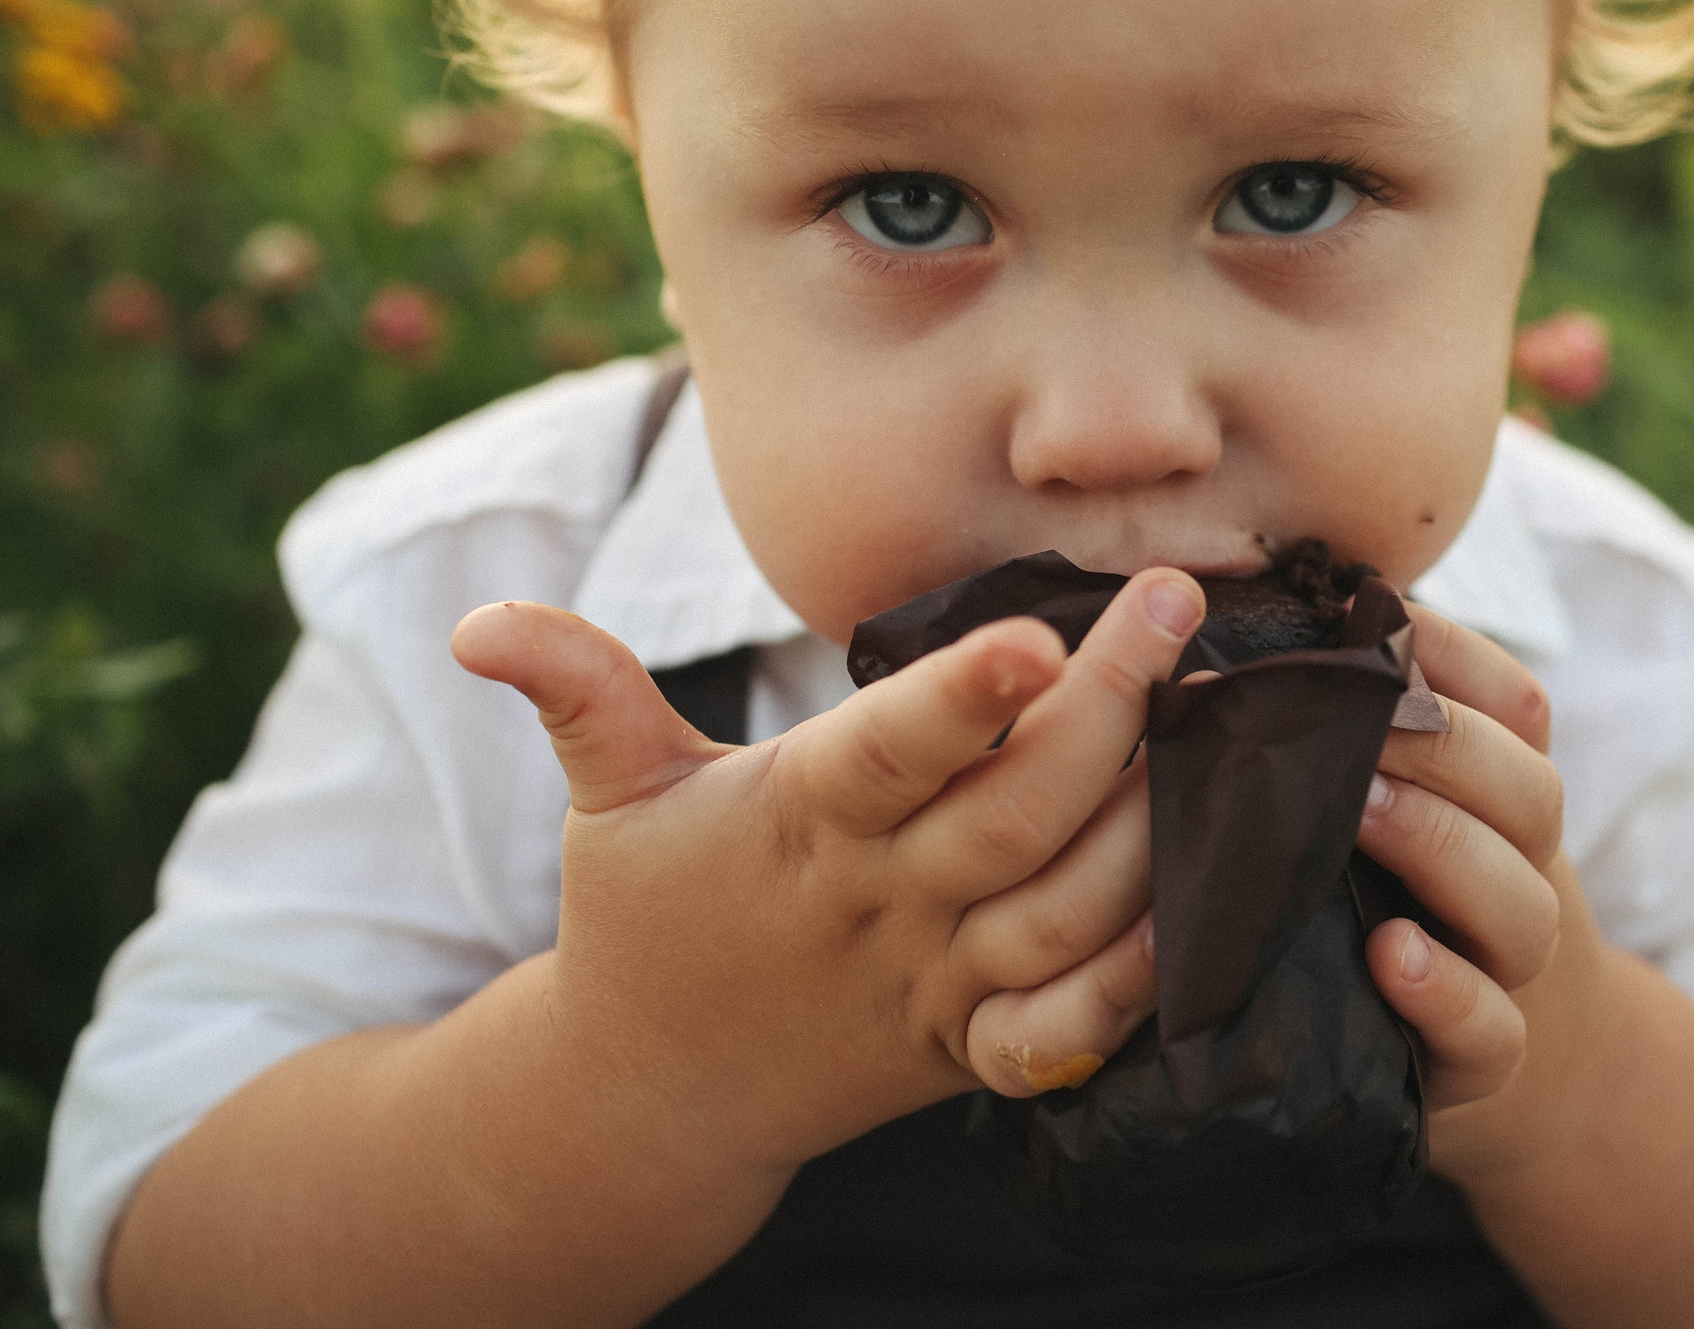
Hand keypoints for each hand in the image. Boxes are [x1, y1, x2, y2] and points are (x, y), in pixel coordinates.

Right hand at [447, 569, 1199, 1177]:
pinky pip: (1067, 1029)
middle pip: (1017, 813)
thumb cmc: (644, 910)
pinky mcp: (967, 1047)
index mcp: (799, 821)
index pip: (887, 752)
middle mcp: (878, 903)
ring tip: (1217, 718)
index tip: (1036, 631)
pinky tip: (1207, 894)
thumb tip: (476, 621)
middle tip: (1178, 599)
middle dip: (1113, 708)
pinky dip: (1135, 981)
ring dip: (1152, 827)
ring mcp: (931, 983)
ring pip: (1066, 912)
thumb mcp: (610, 793)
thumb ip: (577, 690)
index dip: (960, 698)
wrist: (650, 1093)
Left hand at [1352, 602, 1605, 1179]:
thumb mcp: (1409, 805)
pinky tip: (1392, 955)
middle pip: (1526, 792)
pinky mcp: (1484, 1058)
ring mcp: (1511, 967)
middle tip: (1351, 714)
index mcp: (1508, 793)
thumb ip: (1364, 727)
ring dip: (1441, 844)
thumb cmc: (1411, 896)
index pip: (1518, 704)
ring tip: (1360, 810)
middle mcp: (1526, 869)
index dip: (1457, 657)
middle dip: (1443, 744)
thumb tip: (1273, 615)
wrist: (1492, 1054)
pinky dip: (1446, 991)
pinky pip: (1489, 1030)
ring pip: (1517, 903)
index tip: (1378, 617)